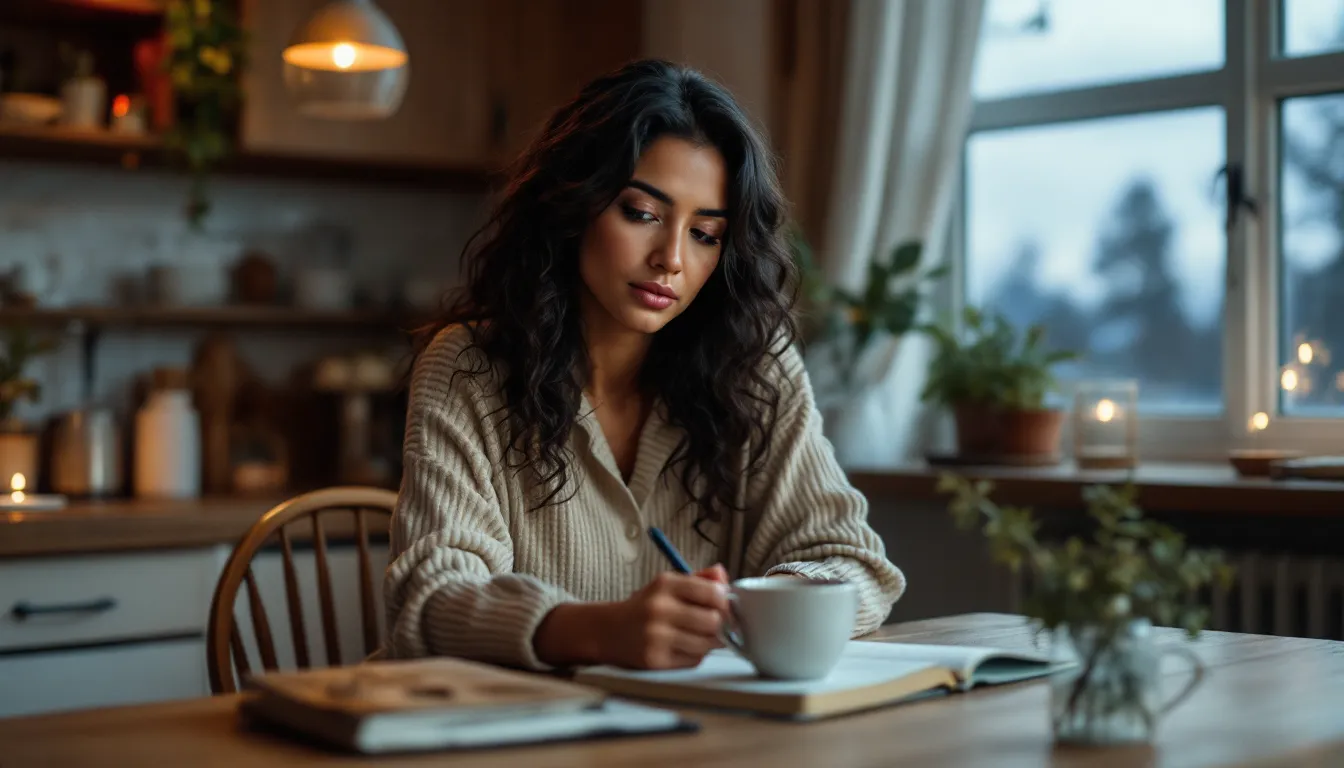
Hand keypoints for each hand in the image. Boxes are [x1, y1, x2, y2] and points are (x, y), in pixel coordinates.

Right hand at [532, 565, 729, 669]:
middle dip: (719, 624)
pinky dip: (695, 655)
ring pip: (706, 643)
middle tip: (714, 624)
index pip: (713, 592)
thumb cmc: (644, 607)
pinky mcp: (655, 660)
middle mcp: (659, 609)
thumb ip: (699, 579)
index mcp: (665, 584)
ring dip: (709, 642)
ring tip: (698, 636)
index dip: (725, 601)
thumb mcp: (667, 585)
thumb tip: (724, 577)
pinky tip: (683, 646)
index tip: (723, 605)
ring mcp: (656, 636)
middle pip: (713, 621)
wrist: (607, 631)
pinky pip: (694, 660)